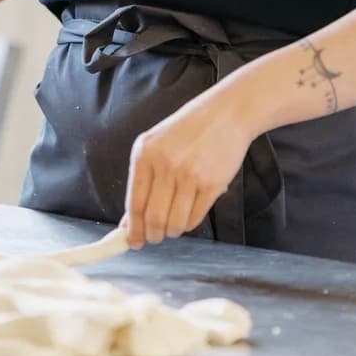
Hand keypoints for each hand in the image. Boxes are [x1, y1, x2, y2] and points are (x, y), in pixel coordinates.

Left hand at [122, 85, 254, 245]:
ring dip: (172, 231)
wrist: (226, 114)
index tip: (133, 241)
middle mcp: (165, 165)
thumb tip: (129, 221)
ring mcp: (190, 175)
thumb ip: (142, 181)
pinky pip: (195, 217)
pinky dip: (189, 223)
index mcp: (145, 154)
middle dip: (153, 235)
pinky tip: (188, 216)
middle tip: (155, 238)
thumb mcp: (156, 146)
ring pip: (175, 222)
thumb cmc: (189, 130)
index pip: (134, 202)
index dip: (133, 228)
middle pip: (154, 217)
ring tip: (173, 227)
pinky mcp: (212, 184)